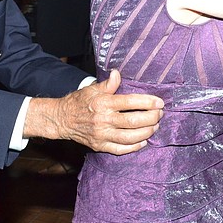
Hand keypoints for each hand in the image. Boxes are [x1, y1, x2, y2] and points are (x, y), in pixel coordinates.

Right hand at [26, 70, 164, 154]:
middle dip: (151, 118)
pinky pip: (121, 149)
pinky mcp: (100, 146)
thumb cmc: (79, 102)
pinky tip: (144, 141)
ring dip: (146, 132)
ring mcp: (101, 135)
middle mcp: (103, 120)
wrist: (62, 119)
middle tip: (160, 114)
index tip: (159, 102)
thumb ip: (108, 83)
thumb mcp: (92, 89)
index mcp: (103, 103)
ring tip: (155, 126)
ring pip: (130, 137)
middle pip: (133, 121)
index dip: (147, 102)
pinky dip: (134, 146)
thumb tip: (117, 74)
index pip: (129, 102)